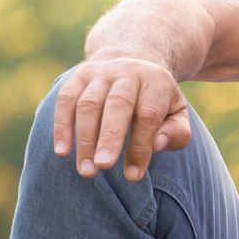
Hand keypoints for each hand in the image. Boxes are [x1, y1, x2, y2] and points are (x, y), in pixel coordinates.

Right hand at [53, 57, 193, 180]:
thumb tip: (157, 144)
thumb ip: (176, 132)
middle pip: (118, 104)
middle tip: (104, 166)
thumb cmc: (156, 102)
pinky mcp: (79, 76)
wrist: (133, 62)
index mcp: (156, 82)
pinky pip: (66, 99)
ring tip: (86, 170)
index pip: (148, 114)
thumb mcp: (177, 114)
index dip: (140, 146)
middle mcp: (128, 72)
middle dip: (110, 137)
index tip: (133, 175)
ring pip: (89, 103)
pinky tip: (62, 152)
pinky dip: (62, 126)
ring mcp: (101, 72)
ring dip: (84, 138)